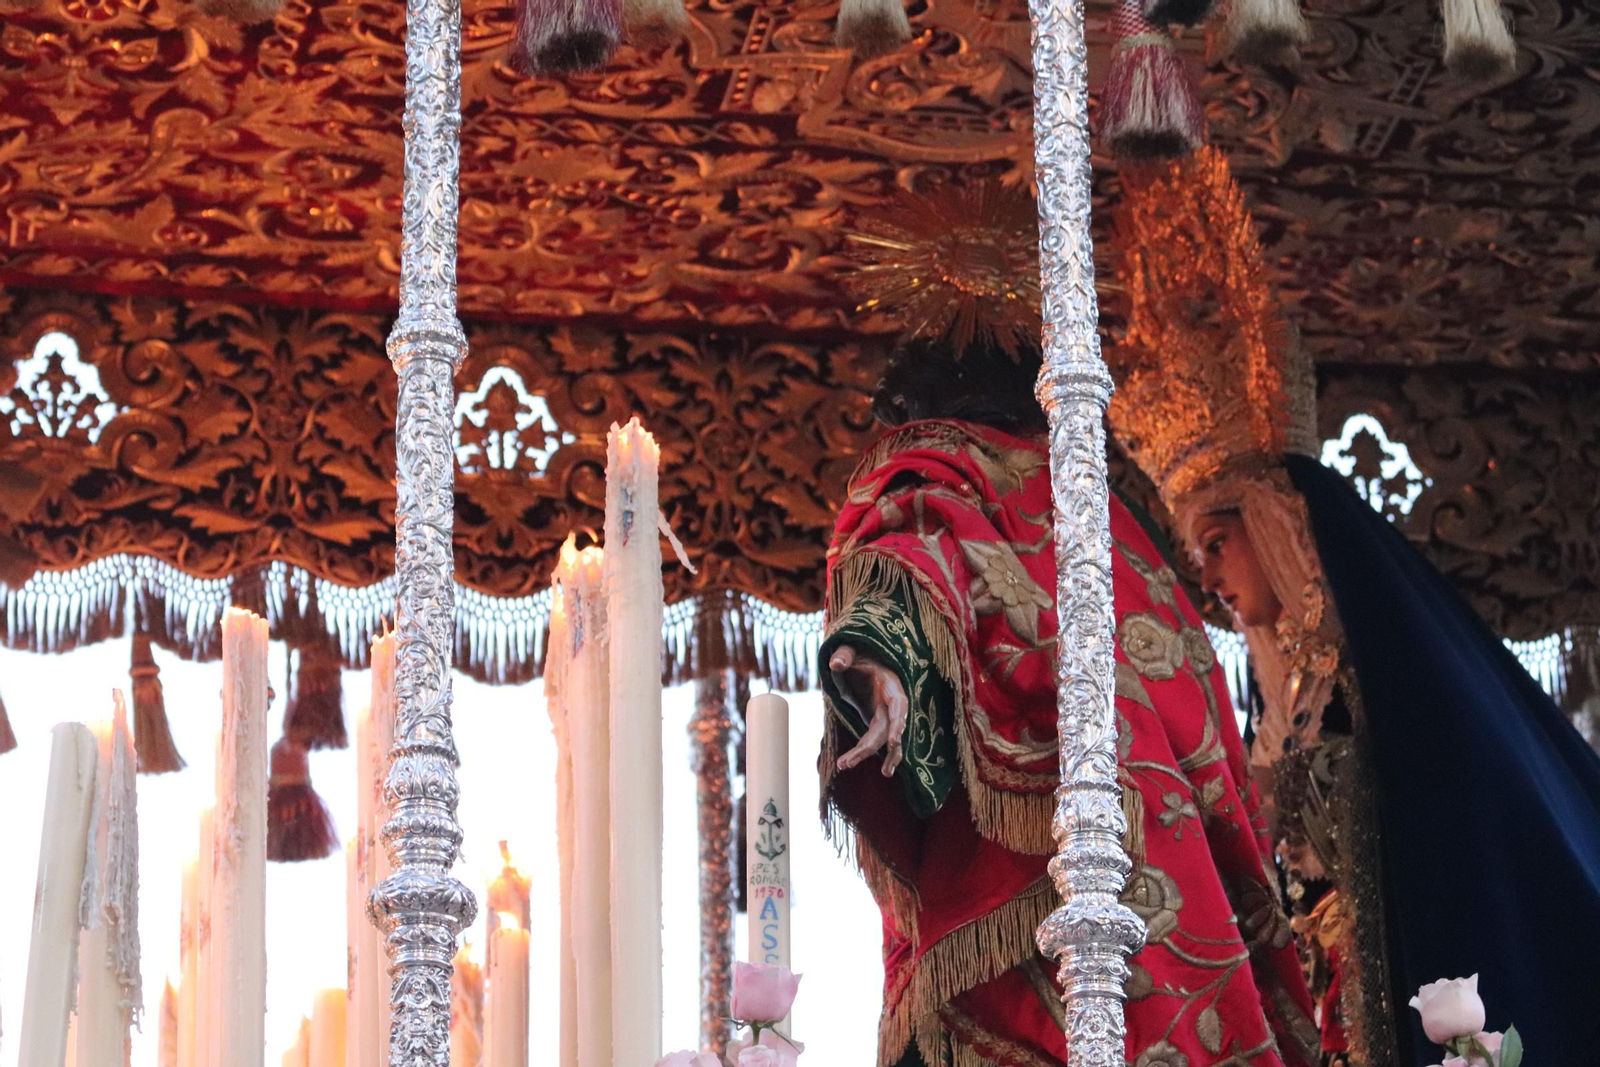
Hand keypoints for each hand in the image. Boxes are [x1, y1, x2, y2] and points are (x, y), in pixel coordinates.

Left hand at [828, 644, 908, 776]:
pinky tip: (851, 764)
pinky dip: (868, 753)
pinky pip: (876, 741)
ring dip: (868, 754)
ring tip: (846, 766)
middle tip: (849, 762)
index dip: (898, 723)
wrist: (861, 660)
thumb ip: (844, 655)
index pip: (899, 704)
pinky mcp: (877, 722)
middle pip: (886, 729)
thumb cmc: (858, 653)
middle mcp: (891, 702)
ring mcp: (885, 714)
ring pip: (882, 739)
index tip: (894, 741)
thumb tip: (836, 663)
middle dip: (870, 746)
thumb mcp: (851, 650)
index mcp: (889, 684)